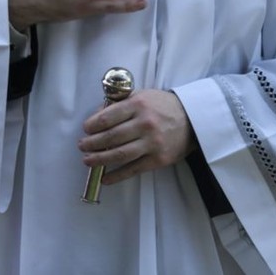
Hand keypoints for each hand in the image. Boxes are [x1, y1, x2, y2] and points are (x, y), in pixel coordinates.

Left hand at [77, 89, 194, 184]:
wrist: (193, 119)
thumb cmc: (162, 106)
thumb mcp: (141, 96)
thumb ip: (119, 104)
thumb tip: (96, 117)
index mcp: (137, 105)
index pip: (107, 118)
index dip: (92, 126)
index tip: (85, 130)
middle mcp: (144, 124)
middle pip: (111, 137)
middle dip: (92, 143)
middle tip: (82, 146)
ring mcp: (152, 143)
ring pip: (120, 154)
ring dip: (100, 159)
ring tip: (87, 160)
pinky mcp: (159, 159)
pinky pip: (134, 169)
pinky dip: (117, 175)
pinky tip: (105, 178)